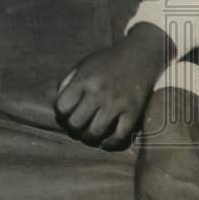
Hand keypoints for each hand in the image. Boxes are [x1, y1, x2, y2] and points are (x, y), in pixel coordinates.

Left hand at [55, 23, 174, 149]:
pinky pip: (119, 136)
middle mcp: (98, 92)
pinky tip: (105, 142)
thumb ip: (68, 82)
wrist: (140, 55)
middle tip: (76, 128)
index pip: (62, 107)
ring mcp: (117, 103)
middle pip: (76, 123)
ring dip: (89, 138)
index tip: (65, 116)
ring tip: (88, 136)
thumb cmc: (107, 61)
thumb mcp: (83, 64)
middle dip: (73, 129)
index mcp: (84, 80)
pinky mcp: (134, 112)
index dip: (60, 115)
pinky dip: (110, 144)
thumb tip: (58, 105)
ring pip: (95, 133)